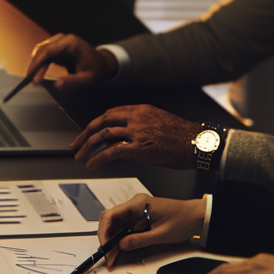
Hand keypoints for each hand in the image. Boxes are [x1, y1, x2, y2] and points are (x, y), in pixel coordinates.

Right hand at [24, 33, 116, 90]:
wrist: (102, 64)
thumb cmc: (96, 71)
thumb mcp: (88, 80)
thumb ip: (73, 82)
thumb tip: (57, 84)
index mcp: (71, 43)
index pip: (49, 51)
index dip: (38, 63)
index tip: (31, 76)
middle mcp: (63, 39)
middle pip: (42, 50)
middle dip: (35, 65)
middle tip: (30, 80)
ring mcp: (59, 41)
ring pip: (41, 51)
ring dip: (36, 64)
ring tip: (34, 78)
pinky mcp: (57, 47)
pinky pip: (44, 53)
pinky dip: (39, 63)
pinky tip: (38, 74)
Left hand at [72, 104, 200, 168]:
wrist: (197, 142)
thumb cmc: (182, 135)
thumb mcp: (159, 121)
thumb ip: (140, 125)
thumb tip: (126, 137)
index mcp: (140, 109)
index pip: (110, 114)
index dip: (96, 124)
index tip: (88, 132)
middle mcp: (136, 117)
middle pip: (102, 122)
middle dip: (85, 134)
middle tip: (76, 144)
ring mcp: (137, 131)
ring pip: (103, 136)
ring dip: (88, 147)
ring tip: (80, 156)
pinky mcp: (140, 147)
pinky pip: (112, 152)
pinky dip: (99, 158)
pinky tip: (93, 164)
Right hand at [97, 195, 203, 268]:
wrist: (196, 216)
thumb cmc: (183, 220)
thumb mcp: (161, 234)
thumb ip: (139, 240)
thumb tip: (121, 245)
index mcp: (138, 203)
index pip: (111, 214)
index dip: (104, 231)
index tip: (105, 245)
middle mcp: (135, 205)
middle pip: (111, 220)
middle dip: (107, 238)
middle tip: (108, 254)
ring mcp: (136, 211)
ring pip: (116, 225)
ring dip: (113, 240)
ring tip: (114, 256)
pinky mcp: (139, 218)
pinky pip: (125, 228)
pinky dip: (121, 239)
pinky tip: (121, 249)